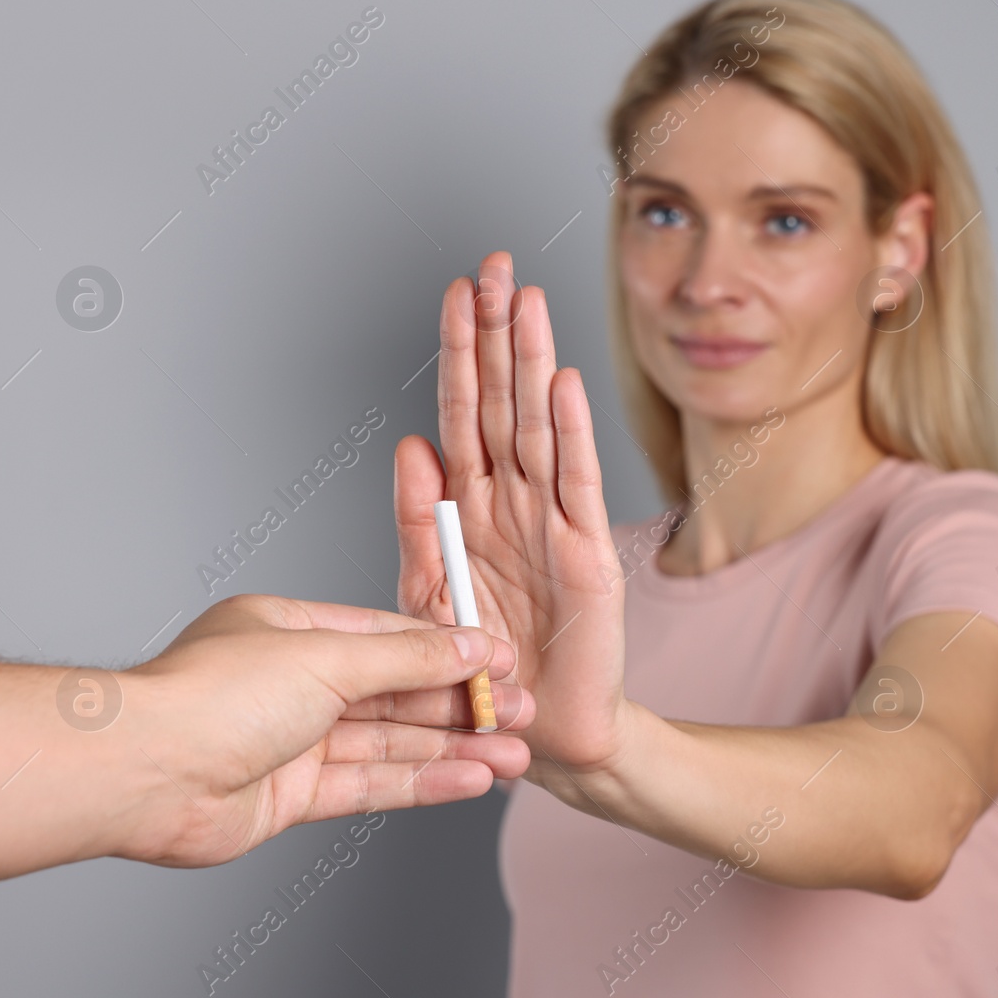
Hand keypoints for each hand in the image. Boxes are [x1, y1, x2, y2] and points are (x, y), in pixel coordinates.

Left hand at [120, 594, 532, 867]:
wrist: (143, 773)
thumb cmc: (211, 698)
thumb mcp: (328, 658)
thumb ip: (407, 658)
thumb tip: (468, 647)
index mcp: (291, 631)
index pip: (390, 637)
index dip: (451, 651)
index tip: (503, 661)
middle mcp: (292, 683)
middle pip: (396, 692)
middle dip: (462, 704)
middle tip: (521, 713)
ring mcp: (292, 741)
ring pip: (391, 742)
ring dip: (454, 748)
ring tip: (514, 755)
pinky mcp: (291, 795)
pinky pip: (371, 785)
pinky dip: (423, 782)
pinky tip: (470, 778)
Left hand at [394, 251, 627, 771]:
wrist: (537, 730)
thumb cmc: (483, 666)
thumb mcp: (428, 594)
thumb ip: (416, 522)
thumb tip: (409, 446)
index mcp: (467, 508)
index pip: (461, 413)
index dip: (459, 352)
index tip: (456, 291)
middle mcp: (511, 503)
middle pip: (501, 403)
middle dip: (498, 334)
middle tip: (497, 267)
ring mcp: (552, 523)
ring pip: (537, 428)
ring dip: (532, 364)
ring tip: (529, 303)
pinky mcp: (587, 555)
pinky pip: (575, 486)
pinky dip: (570, 436)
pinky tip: (562, 387)